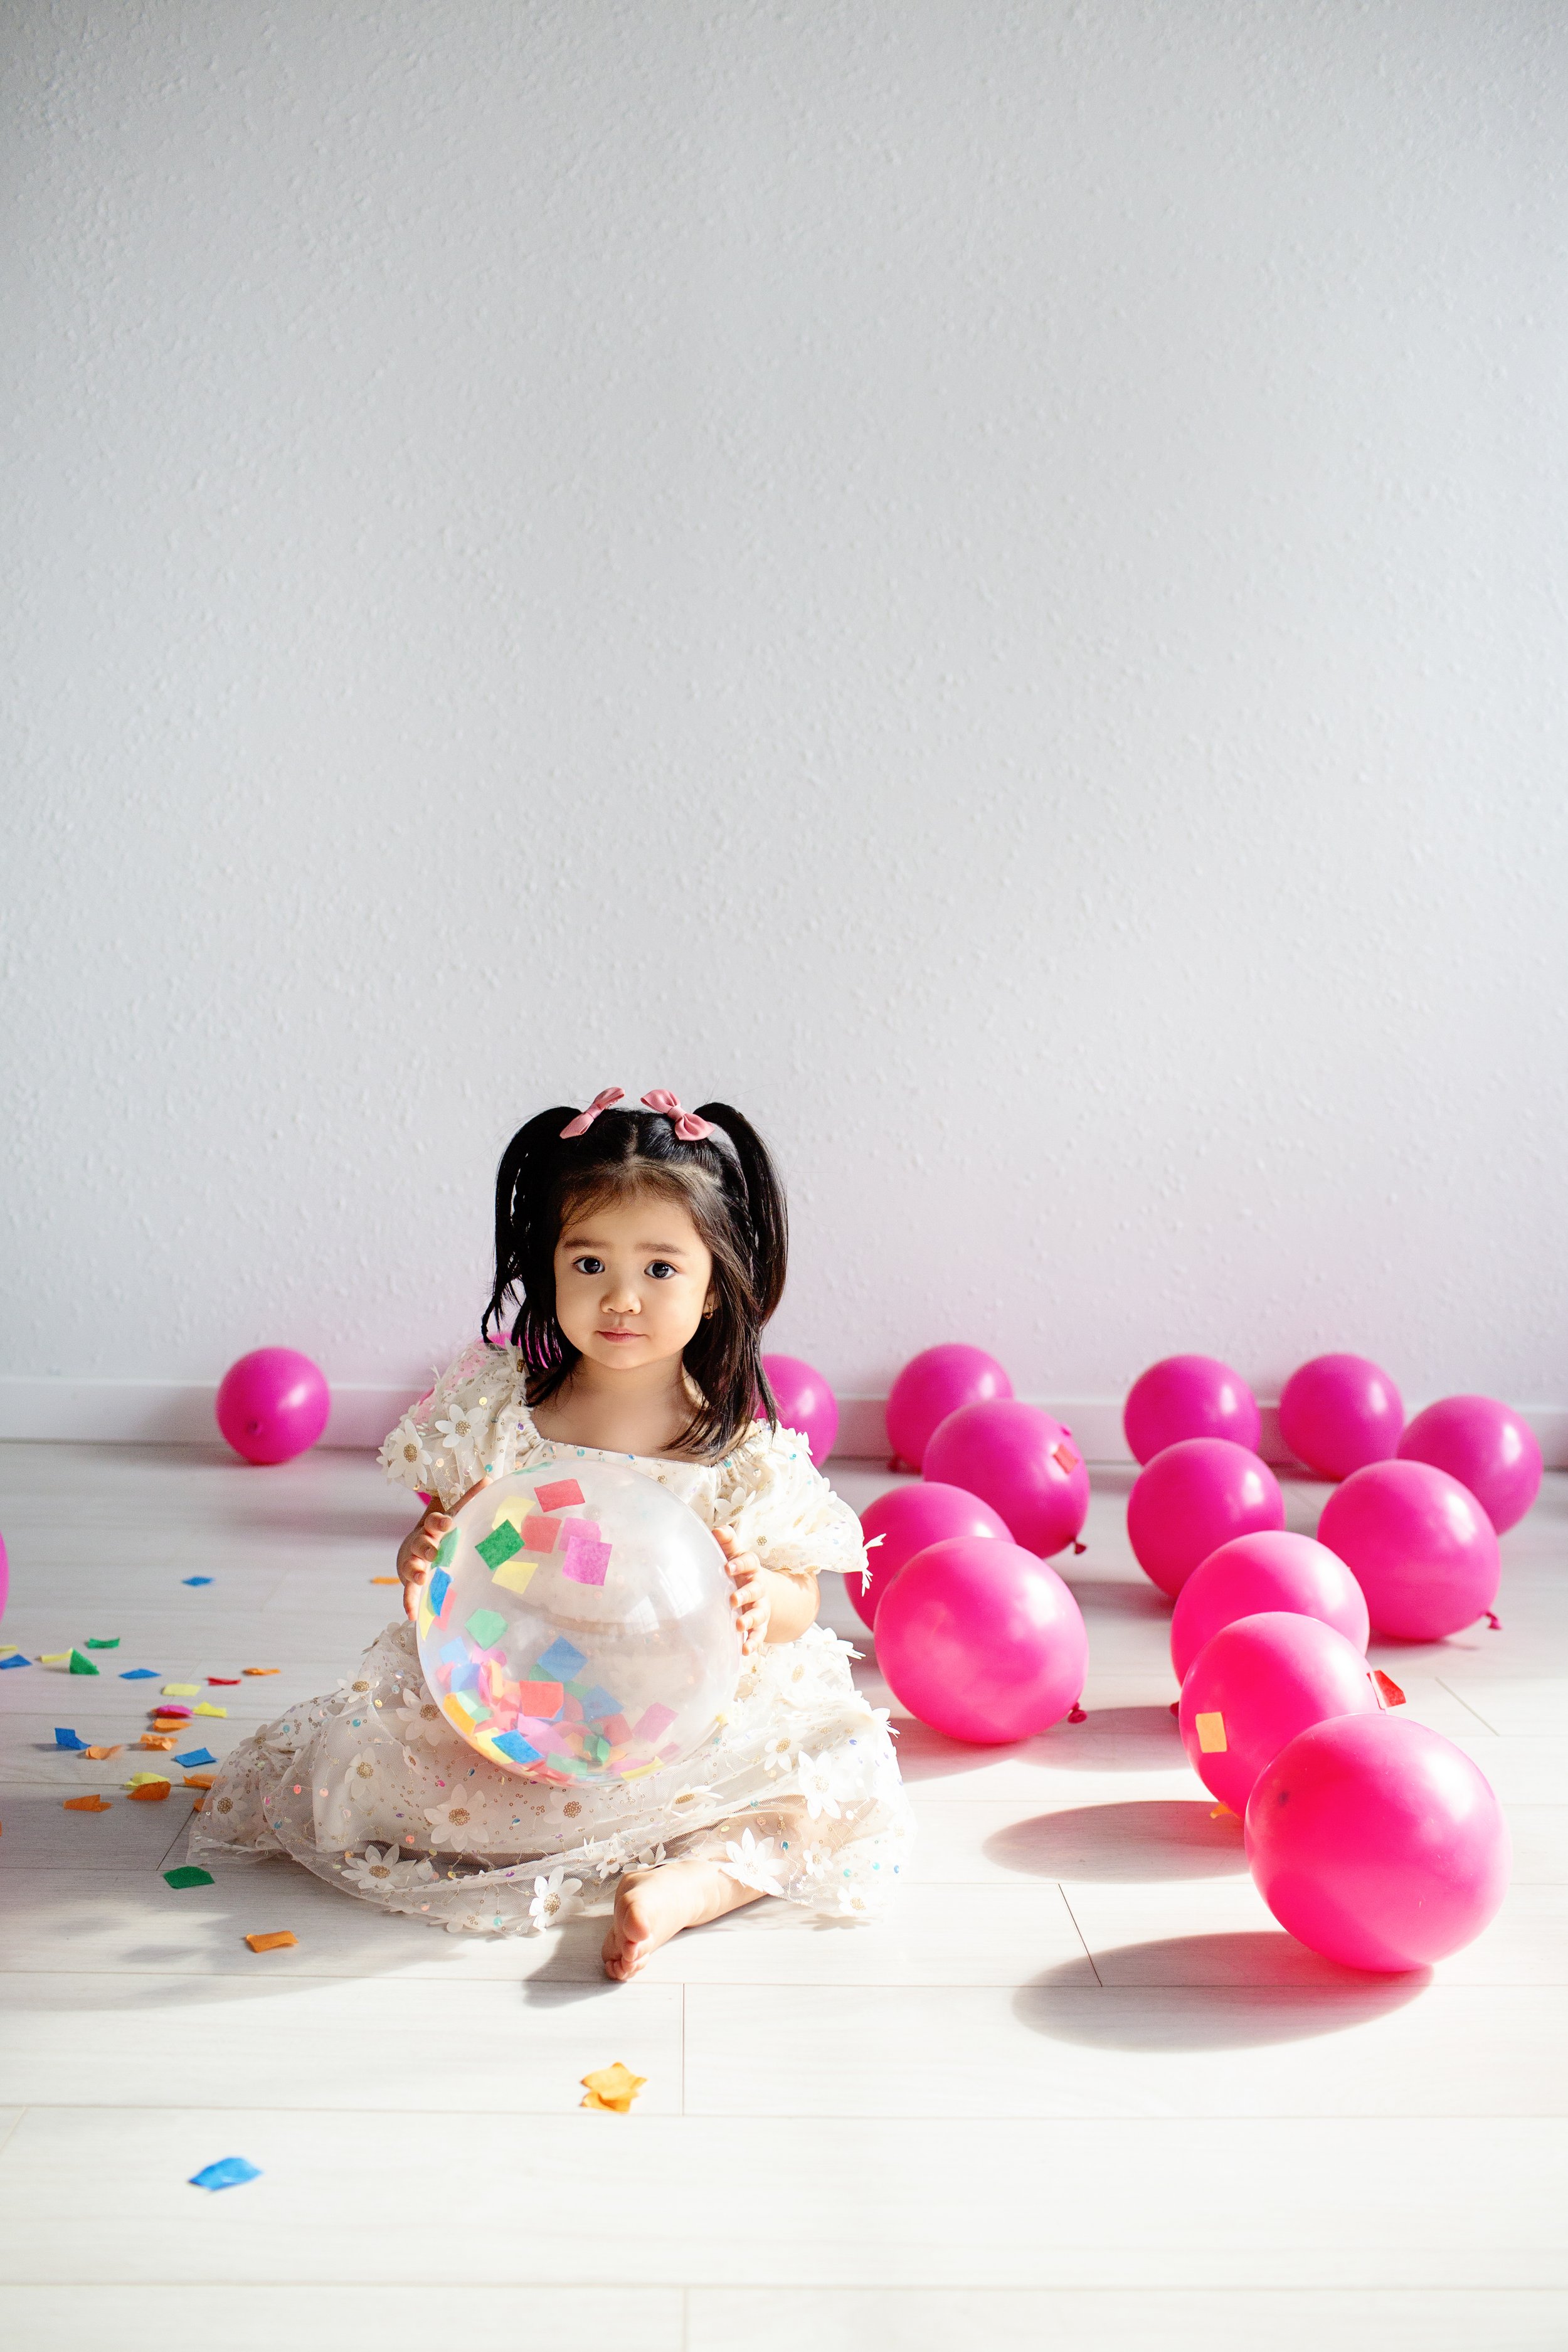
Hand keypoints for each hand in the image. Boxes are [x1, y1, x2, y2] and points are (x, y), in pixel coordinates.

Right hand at [396, 1480, 485, 1620]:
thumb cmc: (439, 1531)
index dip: (440, 1522)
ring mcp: (414, 1563)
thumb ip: (470, 1499)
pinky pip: (408, 1593)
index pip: (434, 1521)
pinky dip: (409, 1603)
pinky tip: (412, 1615)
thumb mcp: (453, 1514)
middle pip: (421, 1543)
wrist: (413, 1549)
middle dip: (427, 1548)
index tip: (448, 1525)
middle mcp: (420, 1544)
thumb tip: (490, 1478)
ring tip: (422, 1579)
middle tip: (435, 1553)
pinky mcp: (410, 1582)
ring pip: (412, 1567)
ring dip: (416, 1573)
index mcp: (431, 1527)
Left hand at [713, 1525, 770, 1655]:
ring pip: (759, 1614)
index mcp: (751, 1569)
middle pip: (756, 1590)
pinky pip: (758, 1634)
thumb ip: (727, 1542)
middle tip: (733, 1600)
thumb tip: (717, 1530)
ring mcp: (761, 1608)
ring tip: (739, 1626)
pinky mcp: (760, 1625)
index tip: (727, 1568)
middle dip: (746, 1595)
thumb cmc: (739, 1571)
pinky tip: (744, 1651)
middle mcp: (759, 1588)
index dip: (740, 1564)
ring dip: (750, 1620)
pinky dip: (752, 1642)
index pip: (749, 1563)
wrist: (761, 1591)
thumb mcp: (734, 1554)